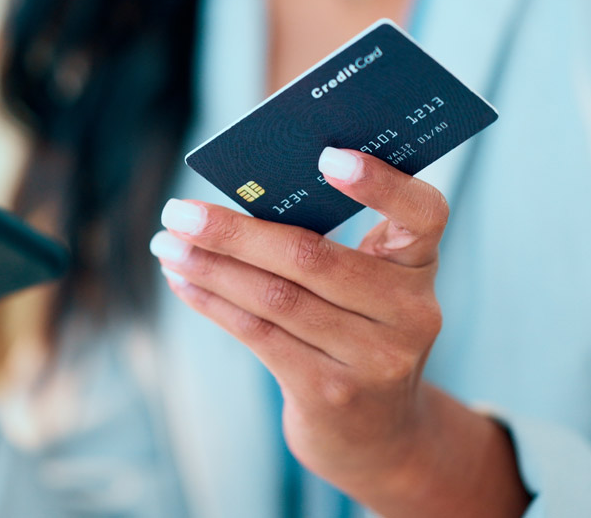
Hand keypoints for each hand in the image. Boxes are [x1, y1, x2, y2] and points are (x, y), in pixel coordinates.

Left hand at [151, 147, 528, 514]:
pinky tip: (183, 281)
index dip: (380, 183)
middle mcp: (408, 311)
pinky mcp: (332, 393)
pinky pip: (260, 335)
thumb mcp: (367, 284)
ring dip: (210, 266)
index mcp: (419, 264)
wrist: (381, 435)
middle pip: (312, 256)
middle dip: (234, 231)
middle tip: (178, 209)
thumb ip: (327, 241)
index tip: (328, 154)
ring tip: (167, 244)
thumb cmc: (358, 331)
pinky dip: (213, 302)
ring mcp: (374, 358)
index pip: (423, 213)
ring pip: (276, 298)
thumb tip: (238, 197)